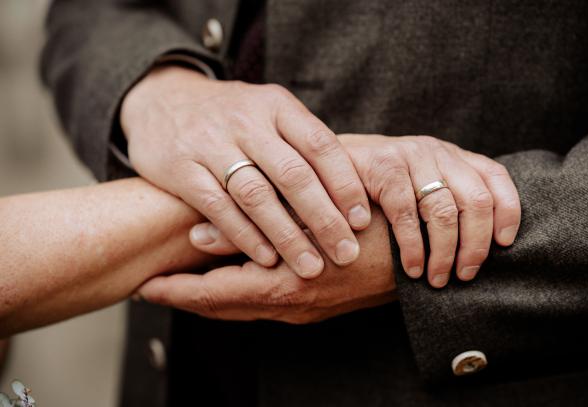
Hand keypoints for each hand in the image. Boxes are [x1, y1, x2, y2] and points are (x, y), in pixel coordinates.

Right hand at [120, 66, 370, 278]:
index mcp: (276, 105)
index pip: (321, 145)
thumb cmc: (231, 117)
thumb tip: (350, 191)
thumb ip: (301, 143)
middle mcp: (246, 120)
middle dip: (324, 219)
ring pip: (257, 195)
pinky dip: (244, 236)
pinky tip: (266, 258)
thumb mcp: (268, 113)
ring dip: (287, 236)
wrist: (162, 100)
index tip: (362, 220)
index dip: (345, 184)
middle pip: (294, 174)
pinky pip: (218, 207)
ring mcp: (210, 143)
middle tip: (347, 254)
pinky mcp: (181, 167)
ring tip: (311, 266)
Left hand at [137, 206, 395, 323]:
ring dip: (207, 298)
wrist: (420, 267)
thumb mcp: (314, 219)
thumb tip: (199, 233)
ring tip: (180, 284)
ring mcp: (301, 312)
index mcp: (282, 287)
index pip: (212, 295)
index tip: (143, 286)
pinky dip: (235, 296)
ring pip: (239, 310)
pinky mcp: (313, 308)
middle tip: (152, 288)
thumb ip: (256, 225)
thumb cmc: (373, 232)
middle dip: (184, 299)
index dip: (175, 291)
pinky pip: (260, 307)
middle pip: (220, 309)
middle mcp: (287, 308)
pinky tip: (229, 279)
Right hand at [340, 134, 520, 287]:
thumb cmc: (378, 186)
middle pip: (476, 200)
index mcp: (452, 156)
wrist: (327, 161)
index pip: (495, 178)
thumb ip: (446, 199)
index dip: (508, 212)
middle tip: (465, 275)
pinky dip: (412, 247)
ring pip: (444, 210)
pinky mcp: (382, 166)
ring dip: (444, 253)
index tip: (504, 245)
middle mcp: (436, 152)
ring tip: (436, 278)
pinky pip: (407, 213)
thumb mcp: (419, 184)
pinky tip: (410, 267)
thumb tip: (483, 243)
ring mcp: (410, 156)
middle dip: (476, 245)